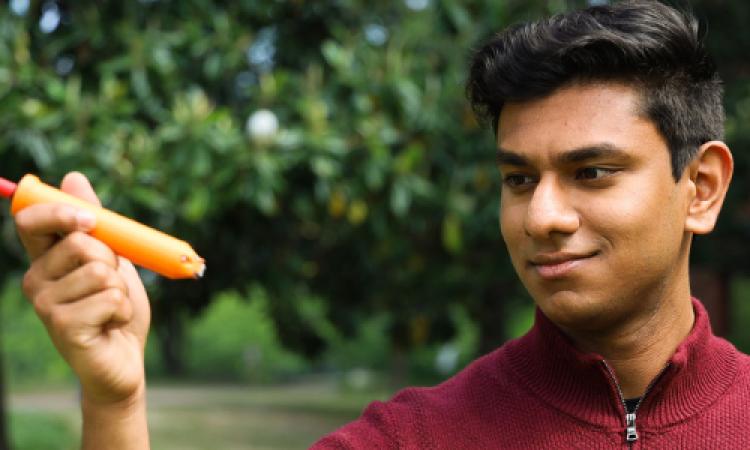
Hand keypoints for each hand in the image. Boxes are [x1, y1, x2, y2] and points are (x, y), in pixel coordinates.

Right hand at [14, 172, 150, 406]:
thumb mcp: (112, 258)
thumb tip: (73, 177)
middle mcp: (36, 280)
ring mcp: (46, 306)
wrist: (125, 358)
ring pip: (101, 271)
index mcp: (45, 259)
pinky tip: (112, 325)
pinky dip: (123, 309)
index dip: (60, 212)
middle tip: (111, 284)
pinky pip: (111, 298)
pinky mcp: (63, 328)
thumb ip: (95, 222)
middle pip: (80, 243)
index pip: (32, 221)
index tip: (91, 219)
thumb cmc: (116, 306)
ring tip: (112, 308)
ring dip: (121, 288)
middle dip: (112, 259)